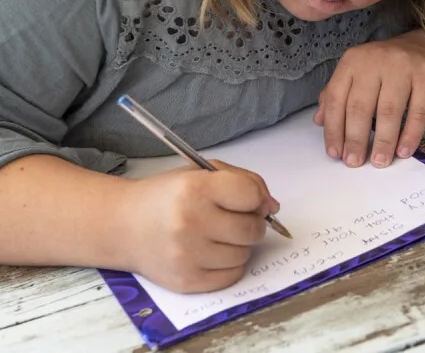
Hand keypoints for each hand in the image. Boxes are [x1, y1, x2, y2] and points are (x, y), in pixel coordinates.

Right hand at [123, 160, 279, 292]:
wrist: (122, 225)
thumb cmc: (167, 197)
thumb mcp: (201, 174)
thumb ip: (243, 181)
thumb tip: (272, 207)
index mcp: (194, 188)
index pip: (251, 195)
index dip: (257, 198)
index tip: (250, 200)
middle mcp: (190, 221)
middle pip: (252, 228)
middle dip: (251, 222)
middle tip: (234, 218)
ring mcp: (187, 254)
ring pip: (245, 254)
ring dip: (239, 244)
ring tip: (217, 235)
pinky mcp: (187, 280)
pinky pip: (232, 275)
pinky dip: (229, 264)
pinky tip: (211, 252)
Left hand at [313, 29, 424, 168]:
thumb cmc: (389, 67)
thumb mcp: (359, 73)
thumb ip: (337, 94)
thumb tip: (319, 122)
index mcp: (354, 61)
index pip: (337, 98)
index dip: (334, 128)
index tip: (335, 153)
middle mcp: (376, 61)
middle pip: (361, 106)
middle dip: (356, 139)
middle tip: (354, 162)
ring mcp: (404, 69)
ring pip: (389, 111)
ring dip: (382, 141)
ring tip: (379, 161)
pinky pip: (418, 112)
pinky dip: (410, 135)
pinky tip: (404, 151)